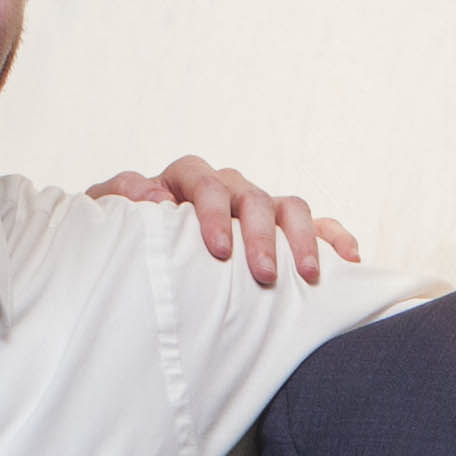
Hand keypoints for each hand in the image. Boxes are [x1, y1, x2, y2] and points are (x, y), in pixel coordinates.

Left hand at [88, 155, 357, 289]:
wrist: (140, 261)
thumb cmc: (125, 243)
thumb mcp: (105, 222)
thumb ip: (115, 200)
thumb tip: (151, 195)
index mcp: (183, 182)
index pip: (201, 180)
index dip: (211, 211)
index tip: (217, 251)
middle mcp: (226, 189)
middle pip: (251, 196)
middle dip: (260, 235)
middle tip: (263, 275)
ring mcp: (259, 209)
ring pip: (290, 207)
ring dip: (302, 238)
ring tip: (308, 275)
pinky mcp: (283, 231)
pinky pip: (319, 224)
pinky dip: (335, 237)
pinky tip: (350, 259)